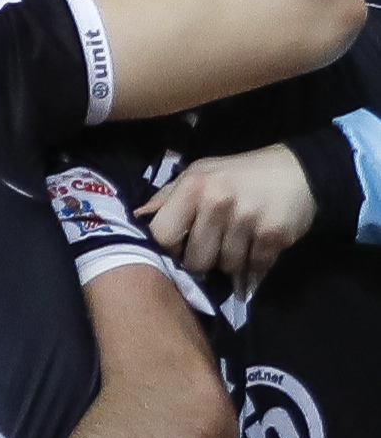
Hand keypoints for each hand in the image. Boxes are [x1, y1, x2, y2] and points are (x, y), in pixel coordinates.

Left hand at [144, 144, 316, 278]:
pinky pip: (254, 266)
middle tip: (213, 249)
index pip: (163, 236)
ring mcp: (247, 220)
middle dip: (202, 260)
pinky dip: (255, 265)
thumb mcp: (200, 173)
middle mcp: (217, 202)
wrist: (300, 170)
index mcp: (194, 187)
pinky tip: (257, 249)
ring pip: (225, 266)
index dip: (169, 247)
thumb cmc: (239, 174)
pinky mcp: (273, 234)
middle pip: (195, 259)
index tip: (180, 246)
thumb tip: (136, 218)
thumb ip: (168, 197)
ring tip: (238, 244)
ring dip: (231, 262)